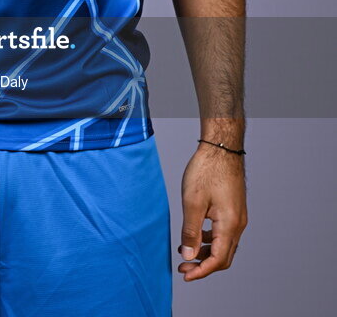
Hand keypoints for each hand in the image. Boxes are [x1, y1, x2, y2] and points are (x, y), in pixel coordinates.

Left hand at [178, 142, 247, 280]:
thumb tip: (189, 256)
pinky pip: (224, 233)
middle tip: (183, 266)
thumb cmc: (207, 170)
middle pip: (224, 256)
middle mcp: (238, 224)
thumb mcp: (193, 202)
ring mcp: (238, 216)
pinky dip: (210, 239)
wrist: (221, 147)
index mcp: (229, 225)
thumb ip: (191, 232)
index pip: (218, 260)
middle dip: (203, 265)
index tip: (185, 275)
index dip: (201, 271)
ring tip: (185, 251)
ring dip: (206, 252)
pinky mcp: (234, 208)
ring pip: (224, 245)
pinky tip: (196, 234)